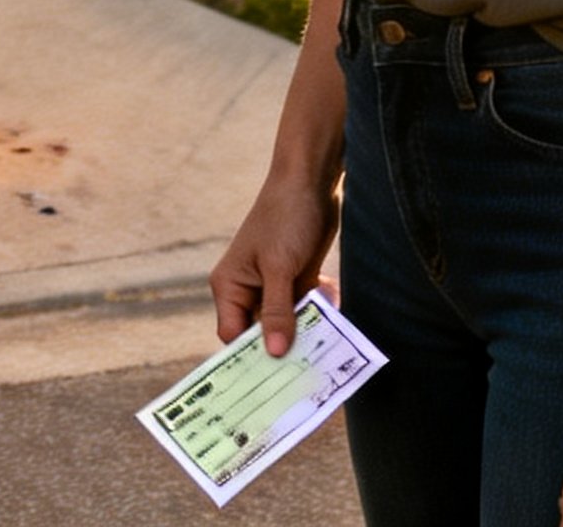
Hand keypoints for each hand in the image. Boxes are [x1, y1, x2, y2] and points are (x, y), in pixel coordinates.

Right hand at [210, 172, 340, 356]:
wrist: (311, 181)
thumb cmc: (285, 216)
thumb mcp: (279, 267)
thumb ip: (276, 311)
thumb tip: (274, 353)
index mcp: (230, 286)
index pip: (234, 336)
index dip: (252, 357)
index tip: (277, 381)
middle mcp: (248, 289)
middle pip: (261, 334)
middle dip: (284, 347)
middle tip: (309, 369)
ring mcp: (273, 286)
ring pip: (286, 325)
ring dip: (306, 330)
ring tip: (326, 340)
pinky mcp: (296, 280)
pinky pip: (304, 311)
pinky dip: (318, 313)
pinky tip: (332, 304)